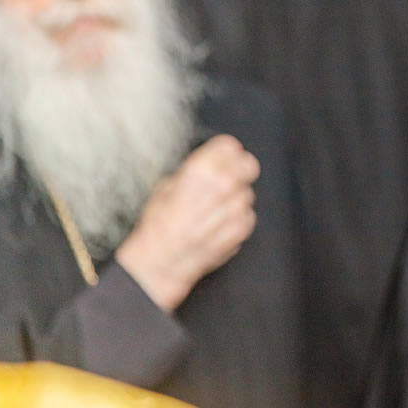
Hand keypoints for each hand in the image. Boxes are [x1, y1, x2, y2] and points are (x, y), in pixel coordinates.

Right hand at [115, 135, 259, 311]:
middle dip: (238, 169)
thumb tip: (203, 167)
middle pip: (248, 164)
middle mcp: (224, 184)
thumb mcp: (165, 187)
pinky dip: (237, 217)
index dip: (224, 152)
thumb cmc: (158, 227)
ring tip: (214, 209)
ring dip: (235, 197)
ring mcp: (237, 206)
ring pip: (247, 190)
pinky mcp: (244, 226)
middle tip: (226, 178)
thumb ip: (191, 172)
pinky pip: (248, 214)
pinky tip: (218, 224)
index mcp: (202, 170)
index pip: (230, 145)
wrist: (163, 262)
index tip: (221, 157)